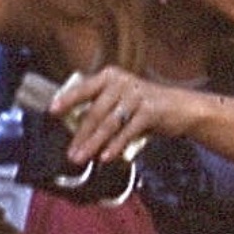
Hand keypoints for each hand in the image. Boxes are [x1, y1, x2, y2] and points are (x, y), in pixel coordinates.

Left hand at [48, 66, 181, 164]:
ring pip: (108, 124)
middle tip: (71, 153)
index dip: (67, 99)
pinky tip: (105, 157)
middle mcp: (121, 82)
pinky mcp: (149, 110)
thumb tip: (77, 132)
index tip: (52, 111)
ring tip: (82, 157)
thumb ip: (101, 110)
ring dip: (93, 144)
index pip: (83, 88)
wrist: (181, 107)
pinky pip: (127, 131)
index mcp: (110, 76)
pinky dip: (115, 146)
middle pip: (95, 112)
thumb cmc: (145, 106)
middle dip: (80, 135)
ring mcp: (136, 95)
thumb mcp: (121, 101)